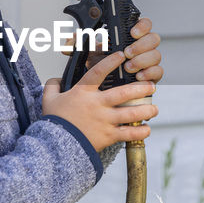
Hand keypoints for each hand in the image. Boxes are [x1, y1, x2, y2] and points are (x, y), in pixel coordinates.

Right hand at [42, 52, 158, 151]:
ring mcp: (105, 121)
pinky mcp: (108, 136)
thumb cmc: (53, 122)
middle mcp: (97, 105)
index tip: (121, 55)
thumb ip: (52, 86)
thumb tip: (55, 79)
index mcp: (83, 93)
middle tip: (152, 86)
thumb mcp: (49, 100)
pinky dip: (140, 132)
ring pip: (130, 113)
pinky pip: (128, 134)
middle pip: (123, 93)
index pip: (98, 72)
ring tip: (154, 108)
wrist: (55, 146)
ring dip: (145, 110)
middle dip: (140, 88)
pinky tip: (147, 129)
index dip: (110, 62)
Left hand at [60, 17, 164, 85]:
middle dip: (141, 46)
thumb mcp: (87, 54)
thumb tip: (68, 42)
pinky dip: (150, 74)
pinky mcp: (151, 76)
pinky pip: (158, 72)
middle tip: (128, 53)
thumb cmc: (100, 67)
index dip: (142, 26)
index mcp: (130, 37)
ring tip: (130, 68)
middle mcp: (142, 47)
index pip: (144, 24)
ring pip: (156, 56)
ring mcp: (148, 61)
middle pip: (154, 39)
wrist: (105, 89)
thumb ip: (77, 45)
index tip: (132, 32)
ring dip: (143, 61)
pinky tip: (139, 77)